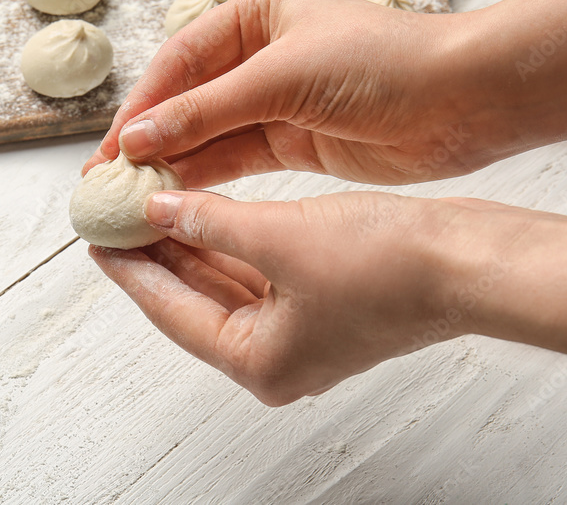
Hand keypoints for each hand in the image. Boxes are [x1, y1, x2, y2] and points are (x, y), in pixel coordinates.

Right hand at [85, 0, 483, 185]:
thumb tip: (139, 136)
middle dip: (150, 137)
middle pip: (191, 99)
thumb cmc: (383, 62)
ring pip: (212, 133)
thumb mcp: (283, 77)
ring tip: (131, 195)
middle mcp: (265, 54)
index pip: (182, 59)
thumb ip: (207, 110)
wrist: (464, 100)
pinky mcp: (298, 141)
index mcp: (259, 14)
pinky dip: (208, 175)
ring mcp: (281, 100)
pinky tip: (175, 195)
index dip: (143, 102)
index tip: (111, 144)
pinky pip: (240, 158)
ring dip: (174, 162)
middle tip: (107, 178)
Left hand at [90, 190, 566, 404]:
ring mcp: (301, 333)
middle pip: (194, 300)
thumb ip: (209, 222)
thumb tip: (157, 211)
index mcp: (258, 361)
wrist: (472, 261)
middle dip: (156, 254)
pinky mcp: (323, 306)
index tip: (95, 238)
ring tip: (150, 206)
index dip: (129, 269)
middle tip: (116, 215)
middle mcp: (275, 357)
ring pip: (225, 284)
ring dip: (191, 245)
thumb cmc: (388, 263)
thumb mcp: (281, 237)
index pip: (171, 310)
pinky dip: (230, 243)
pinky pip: (258, 274)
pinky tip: (205, 212)